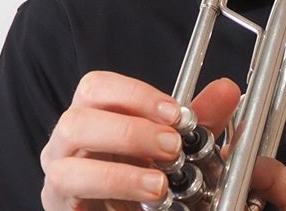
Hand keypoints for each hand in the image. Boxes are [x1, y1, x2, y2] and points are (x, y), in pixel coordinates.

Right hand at [39, 70, 240, 210]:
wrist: (128, 209)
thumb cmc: (143, 174)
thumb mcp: (177, 144)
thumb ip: (200, 119)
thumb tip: (226, 90)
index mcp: (92, 113)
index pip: (96, 87)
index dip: (134, 95)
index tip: (173, 113)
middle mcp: (67, 141)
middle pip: (76, 121)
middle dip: (129, 132)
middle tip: (171, 147)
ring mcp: (59, 175)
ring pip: (67, 166)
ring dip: (118, 174)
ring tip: (159, 185)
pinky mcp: (60, 205)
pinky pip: (71, 197)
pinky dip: (111, 194)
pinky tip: (140, 201)